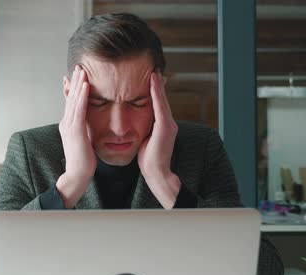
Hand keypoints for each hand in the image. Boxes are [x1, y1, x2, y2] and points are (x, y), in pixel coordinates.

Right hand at [56, 65, 96, 207]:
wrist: (77, 175)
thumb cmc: (83, 162)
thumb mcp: (83, 141)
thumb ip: (84, 130)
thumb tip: (88, 124)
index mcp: (68, 125)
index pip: (71, 103)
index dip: (74, 89)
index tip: (78, 76)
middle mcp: (66, 123)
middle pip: (71, 98)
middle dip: (75, 81)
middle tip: (79, 66)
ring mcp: (69, 126)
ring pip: (74, 100)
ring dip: (78, 83)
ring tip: (82, 70)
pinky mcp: (75, 130)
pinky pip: (79, 109)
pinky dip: (82, 96)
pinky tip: (85, 85)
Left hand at [138, 71, 179, 208]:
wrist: (157, 174)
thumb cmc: (149, 160)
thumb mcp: (146, 140)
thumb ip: (145, 130)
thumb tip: (136, 123)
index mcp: (163, 126)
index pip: (158, 104)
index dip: (155, 91)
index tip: (150, 78)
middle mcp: (169, 123)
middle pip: (162, 99)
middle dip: (158, 84)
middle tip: (154, 69)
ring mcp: (169, 125)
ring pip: (162, 101)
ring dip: (158, 85)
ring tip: (153, 72)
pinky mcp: (166, 128)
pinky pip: (160, 107)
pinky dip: (157, 94)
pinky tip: (153, 84)